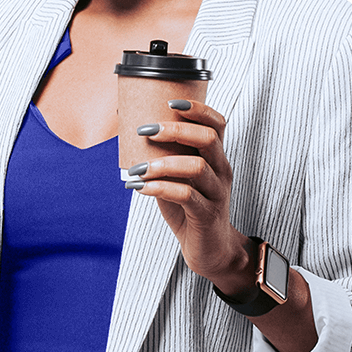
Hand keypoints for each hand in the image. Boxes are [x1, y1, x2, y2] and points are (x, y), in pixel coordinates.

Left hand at [126, 99, 253, 293]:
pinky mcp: (207, 214)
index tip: (171, 102)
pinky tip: (139, 186)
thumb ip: (163, 158)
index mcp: (216, 157)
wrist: (210, 250)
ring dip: (161, 163)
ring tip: (137, 168)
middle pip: (207, 138)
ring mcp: (217, 193)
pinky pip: (185, 195)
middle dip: (174, 130)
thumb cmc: (190, 208)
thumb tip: (130, 134)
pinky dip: (159, 187)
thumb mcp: (177, 178)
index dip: (197, 108)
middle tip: (145, 130)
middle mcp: (221, 170)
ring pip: (196, 166)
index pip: (217, 123)